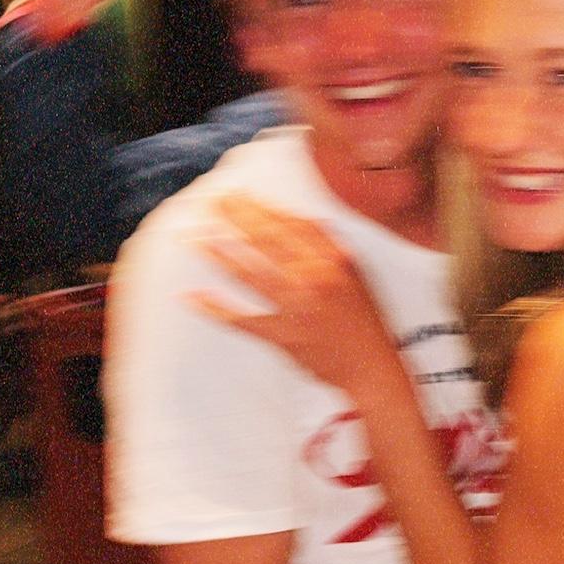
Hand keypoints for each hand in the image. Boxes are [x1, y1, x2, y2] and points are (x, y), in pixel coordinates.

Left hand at [191, 195, 402, 394]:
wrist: (370, 368)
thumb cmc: (364, 323)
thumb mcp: (356, 276)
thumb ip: (330, 247)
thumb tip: (303, 219)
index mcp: (334, 260)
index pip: (291, 223)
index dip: (260, 207)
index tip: (240, 195)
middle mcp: (315, 278)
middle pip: (267, 240)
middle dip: (235, 218)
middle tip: (212, 202)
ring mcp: (297, 307)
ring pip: (250, 273)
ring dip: (219, 253)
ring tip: (196, 237)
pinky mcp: (283, 335)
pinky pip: (242, 319)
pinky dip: (215, 308)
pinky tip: (192, 296)